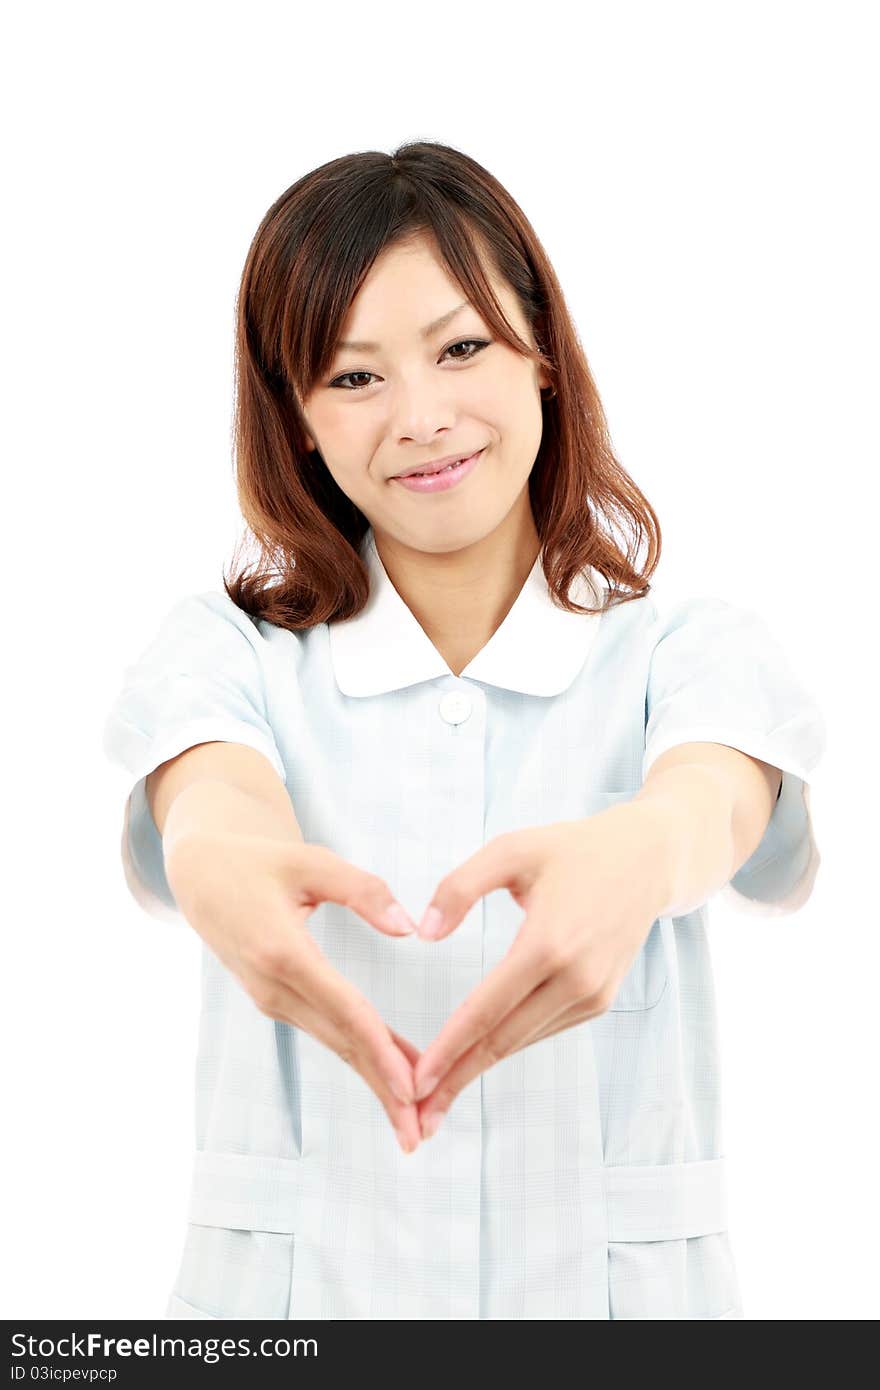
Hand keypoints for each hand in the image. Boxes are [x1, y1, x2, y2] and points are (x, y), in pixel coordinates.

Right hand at [164, 832, 424, 1153]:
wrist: (202, 875)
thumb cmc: (260, 861)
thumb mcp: (309, 860)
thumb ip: (361, 889)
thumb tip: (408, 927)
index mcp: (281, 951)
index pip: (342, 1008)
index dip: (378, 1048)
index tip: (410, 1085)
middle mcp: (274, 986)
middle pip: (340, 1042)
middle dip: (382, 1088)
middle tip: (419, 1133)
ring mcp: (272, 999)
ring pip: (335, 1044)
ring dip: (374, 1081)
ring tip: (413, 1121)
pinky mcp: (277, 1001)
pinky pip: (327, 1032)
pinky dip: (360, 1055)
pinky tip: (392, 1076)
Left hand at [409, 802, 669, 1140]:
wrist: (648, 861)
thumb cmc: (572, 850)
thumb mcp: (511, 850)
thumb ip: (460, 887)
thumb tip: (424, 934)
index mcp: (548, 942)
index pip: (486, 1009)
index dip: (448, 1049)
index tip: (415, 1082)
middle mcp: (575, 978)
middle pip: (503, 1041)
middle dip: (457, 1078)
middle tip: (417, 1115)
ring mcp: (592, 994)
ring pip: (523, 1040)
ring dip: (479, 1069)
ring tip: (438, 1095)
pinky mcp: (600, 1000)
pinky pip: (543, 1029)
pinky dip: (508, 1046)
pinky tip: (476, 1058)